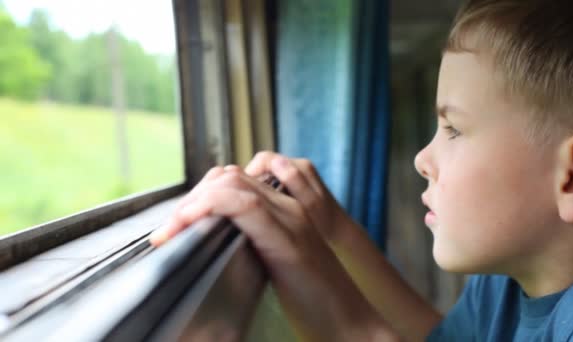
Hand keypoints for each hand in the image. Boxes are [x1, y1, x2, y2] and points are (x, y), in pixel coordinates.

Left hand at [149, 166, 394, 340]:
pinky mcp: (287, 240)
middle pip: (229, 177)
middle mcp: (289, 207)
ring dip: (193, 202)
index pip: (236, 180)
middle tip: (168, 227)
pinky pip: (245, 206)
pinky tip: (189, 224)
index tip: (177, 219)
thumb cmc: (314, 299)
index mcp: (285, 211)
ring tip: (172, 229)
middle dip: (191, 196)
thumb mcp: (275, 262)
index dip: (202, 191)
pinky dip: (209, 207)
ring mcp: (291, 219)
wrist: (349, 321)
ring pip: (233, 184)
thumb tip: (217, 238)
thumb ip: (254, 241)